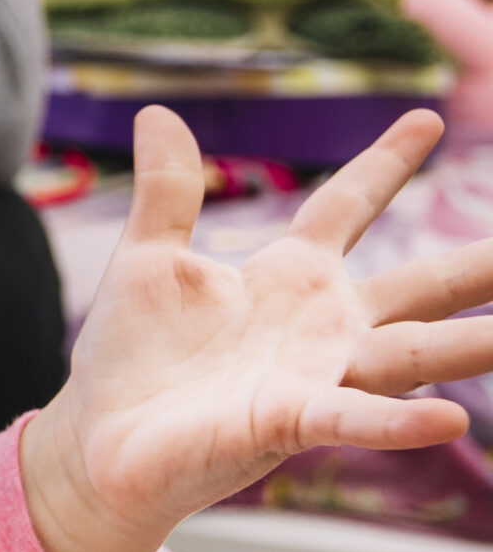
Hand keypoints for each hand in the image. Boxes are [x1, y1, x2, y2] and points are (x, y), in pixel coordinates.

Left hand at [21, 106, 492, 551]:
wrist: (97, 438)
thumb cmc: (131, 354)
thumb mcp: (150, 259)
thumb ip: (167, 192)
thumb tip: (158, 113)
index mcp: (288, 277)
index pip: (349, 205)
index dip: (386, 163)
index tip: (428, 115)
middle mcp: (319, 326)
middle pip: (421, 285)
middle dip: (480, 265)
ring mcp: (313, 375)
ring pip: (412, 354)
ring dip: (473, 344)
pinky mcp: (287, 422)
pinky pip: (352, 419)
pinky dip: (398, 422)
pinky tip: (448, 419)